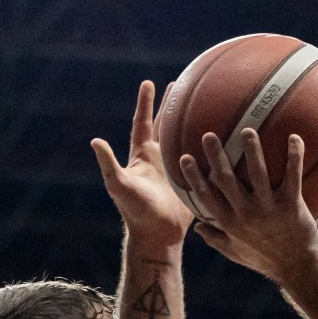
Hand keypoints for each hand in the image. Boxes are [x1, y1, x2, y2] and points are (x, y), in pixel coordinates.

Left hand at [92, 80, 193, 246]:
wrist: (157, 235)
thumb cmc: (135, 212)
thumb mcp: (119, 186)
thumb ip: (109, 164)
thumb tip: (94, 141)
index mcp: (142, 156)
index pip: (143, 122)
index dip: (145, 103)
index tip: (148, 82)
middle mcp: (158, 159)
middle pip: (165, 124)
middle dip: (171, 105)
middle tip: (180, 83)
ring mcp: (175, 169)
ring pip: (184, 138)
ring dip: (192, 121)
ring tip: (204, 103)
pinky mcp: (190, 180)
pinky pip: (201, 159)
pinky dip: (209, 146)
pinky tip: (223, 134)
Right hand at [176, 127, 317, 281]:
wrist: (298, 269)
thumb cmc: (266, 260)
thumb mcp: (235, 253)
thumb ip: (215, 238)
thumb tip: (196, 228)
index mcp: (230, 223)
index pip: (206, 196)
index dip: (194, 177)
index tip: (185, 157)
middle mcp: (245, 214)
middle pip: (225, 179)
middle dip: (216, 155)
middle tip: (209, 134)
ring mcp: (268, 209)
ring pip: (257, 173)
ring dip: (252, 150)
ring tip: (247, 130)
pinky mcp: (291, 205)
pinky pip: (292, 176)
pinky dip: (294, 156)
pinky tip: (295, 137)